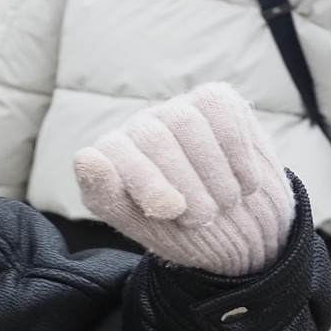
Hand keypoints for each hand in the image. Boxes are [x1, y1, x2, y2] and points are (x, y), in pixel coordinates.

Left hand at [71, 82, 293, 275]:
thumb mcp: (138, 224)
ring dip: (213, 172)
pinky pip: (222, 110)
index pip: (114, 151)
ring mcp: (177, 109)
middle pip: (153, 137)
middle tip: (203, 217)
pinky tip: (245, 182)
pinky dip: (238, 153)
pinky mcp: (215, 101)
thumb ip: (106, 195)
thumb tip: (85, 157)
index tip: (170, 211)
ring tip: (224, 203)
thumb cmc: (180, 229)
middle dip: (184, 184)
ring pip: (188, 122)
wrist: (237, 226)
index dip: (145, 181)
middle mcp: (140, 126)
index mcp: (112, 156)